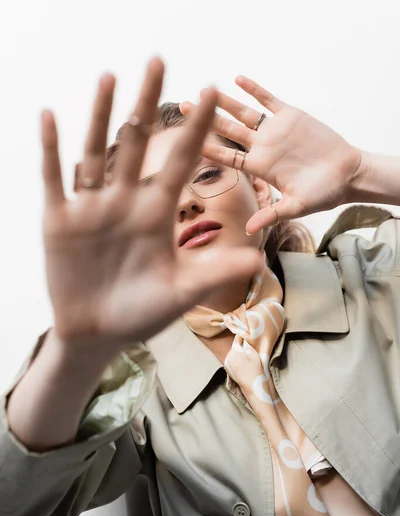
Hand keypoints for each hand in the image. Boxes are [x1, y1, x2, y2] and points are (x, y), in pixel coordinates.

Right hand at [42, 59, 261, 350]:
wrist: (99, 334)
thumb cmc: (140, 314)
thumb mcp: (182, 292)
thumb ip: (216, 271)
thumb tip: (259, 258)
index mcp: (157, 213)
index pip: (181, 161)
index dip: (197, 129)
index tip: (211, 92)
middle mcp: (126, 202)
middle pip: (139, 144)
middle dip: (149, 103)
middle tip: (159, 61)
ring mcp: (93, 208)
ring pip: (97, 152)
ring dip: (101, 115)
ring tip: (109, 76)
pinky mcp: (61, 220)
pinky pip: (55, 179)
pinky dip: (52, 149)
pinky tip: (51, 117)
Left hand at [181, 76, 363, 233]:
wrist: (348, 174)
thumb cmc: (324, 194)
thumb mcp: (296, 206)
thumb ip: (272, 214)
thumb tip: (249, 230)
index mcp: (259, 168)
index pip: (227, 156)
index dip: (206, 147)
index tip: (184, 140)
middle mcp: (262, 147)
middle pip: (227, 130)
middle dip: (204, 118)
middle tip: (182, 105)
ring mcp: (274, 130)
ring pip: (244, 112)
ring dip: (224, 101)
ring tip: (205, 88)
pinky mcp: (291, 115)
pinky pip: (268, 99)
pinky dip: (255, 89)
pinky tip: (238, 79)